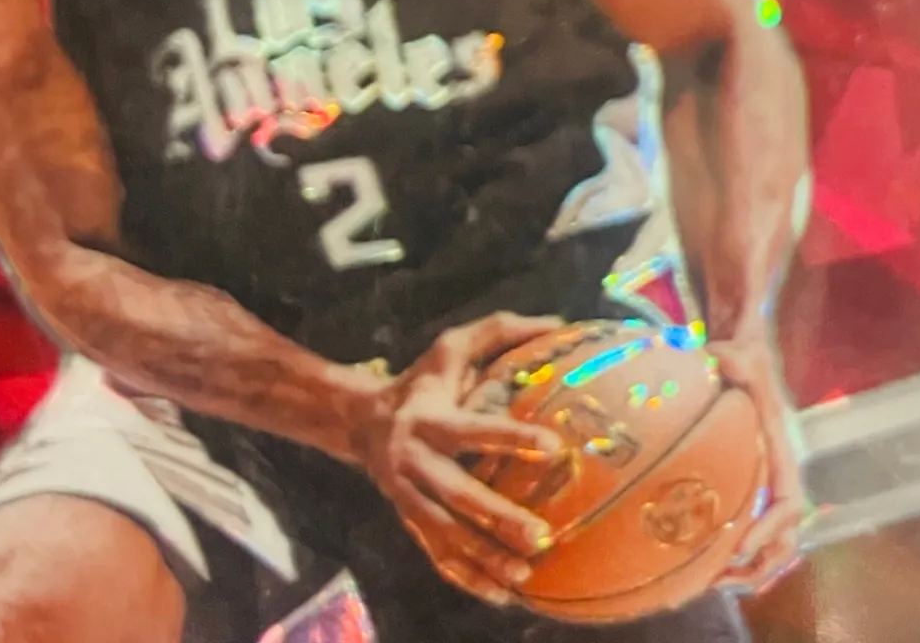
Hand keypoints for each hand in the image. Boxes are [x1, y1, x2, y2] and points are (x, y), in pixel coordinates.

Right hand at [354, 312, 567, 607]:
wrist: (360, 420)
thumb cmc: (422, 379)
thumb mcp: (451, 346)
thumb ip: (500, 331)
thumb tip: (559, 324)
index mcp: (428, 416)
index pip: (472, 429)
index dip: (511, 438)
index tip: (555, 448)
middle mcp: (413, 458)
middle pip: (455, 492)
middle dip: (496, 516)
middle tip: (540, 535)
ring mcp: (406, 494)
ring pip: (444, 532)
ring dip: (484, 557)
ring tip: (526, 574)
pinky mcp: (406, 519)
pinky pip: (435, 554)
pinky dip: (466, 578)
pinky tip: (501, 594)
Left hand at [710, 332, 805, 595]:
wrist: (744, 349)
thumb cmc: (742, 353)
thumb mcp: (739, 350)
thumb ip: (733, 355)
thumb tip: (719, 358)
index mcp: (779, 449)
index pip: (787, 501)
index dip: (771, 528)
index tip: (743, 546)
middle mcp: (777, 471)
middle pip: (786, 534)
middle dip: (761, 563)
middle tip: (722, 581)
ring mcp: (765, 479)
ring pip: (774, 540)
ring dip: (751, 568)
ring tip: (713, 583)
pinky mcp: (747, 480)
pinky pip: (753, 527)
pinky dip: (740, 555)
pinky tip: (711, 566)